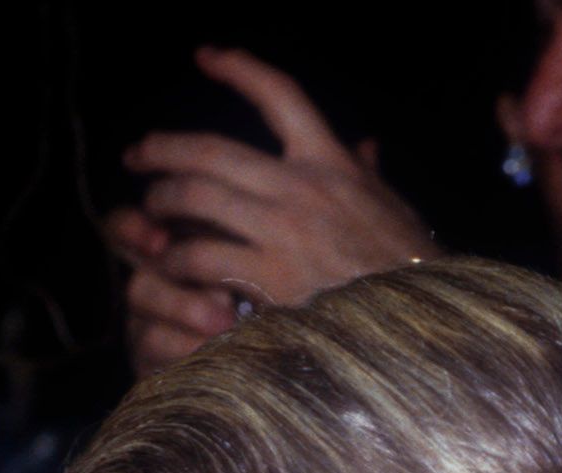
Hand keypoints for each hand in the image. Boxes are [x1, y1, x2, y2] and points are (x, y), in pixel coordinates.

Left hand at [112, 48, 435, 371]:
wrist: (424, 326)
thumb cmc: (412, 270)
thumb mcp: (395, 210)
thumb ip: (369, 175)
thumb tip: (365, 145)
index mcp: (332, 164)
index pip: (281, 96)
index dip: (238, 69)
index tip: (207, 56)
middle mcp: (301, 188)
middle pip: (210, 149)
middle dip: (163, 149)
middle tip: (138, 157)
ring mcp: (282, 232)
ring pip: (195, 196)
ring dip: (162, 202)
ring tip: (150, 213)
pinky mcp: (269, 278)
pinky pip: (202, 255)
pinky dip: (179, 259)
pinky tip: (172, 267)